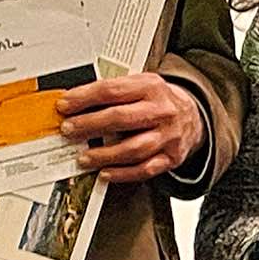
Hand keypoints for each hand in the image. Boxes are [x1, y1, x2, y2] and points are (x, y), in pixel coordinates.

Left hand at [58, 73, 205, 182]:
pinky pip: (145, 169)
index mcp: (151, 87)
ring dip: (103, 155)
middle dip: (89, 125)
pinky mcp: (171, 157)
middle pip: (120, 118)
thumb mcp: (140, 85)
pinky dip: (122, 174)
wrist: (193, 116)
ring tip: (84, 157)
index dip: (84, 98)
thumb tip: (75, 103)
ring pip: (133, 148)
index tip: (65, 106)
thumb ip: (113, 92)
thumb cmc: (159, 101)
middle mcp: (162, 111)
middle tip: (69, 130)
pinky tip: (105, 173)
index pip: (112, 91)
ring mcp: (168, 136)